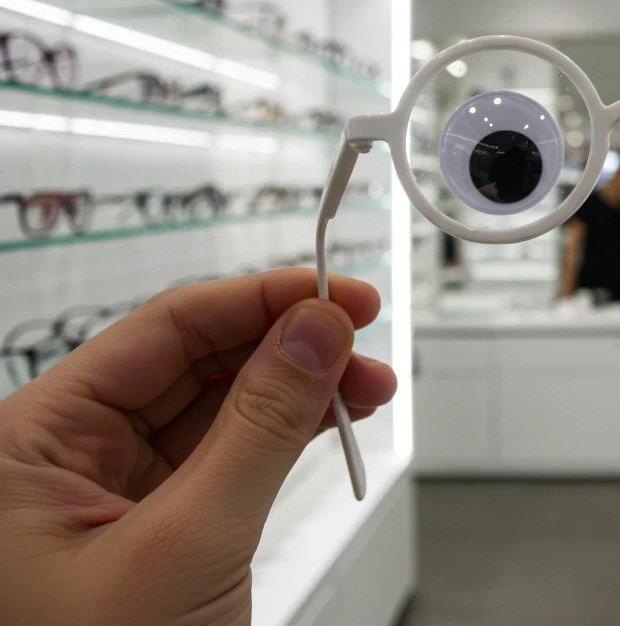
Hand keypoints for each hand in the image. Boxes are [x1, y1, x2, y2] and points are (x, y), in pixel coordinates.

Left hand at [0, 269, 396, 625]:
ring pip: (217, 405)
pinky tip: (332, 421)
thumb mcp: (188, 543)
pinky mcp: (156, 527)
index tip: (336, 295)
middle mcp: (66, 455)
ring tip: (367, 385)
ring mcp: (112, 493)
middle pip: (193, 359)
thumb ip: (259, 427)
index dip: (258, 299)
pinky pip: (226, 454)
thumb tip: (313, 331)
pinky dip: (285, 436)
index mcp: (31, 441)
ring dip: (297, 388)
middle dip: (287, 344)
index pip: (162, 329)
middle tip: (362, 340)